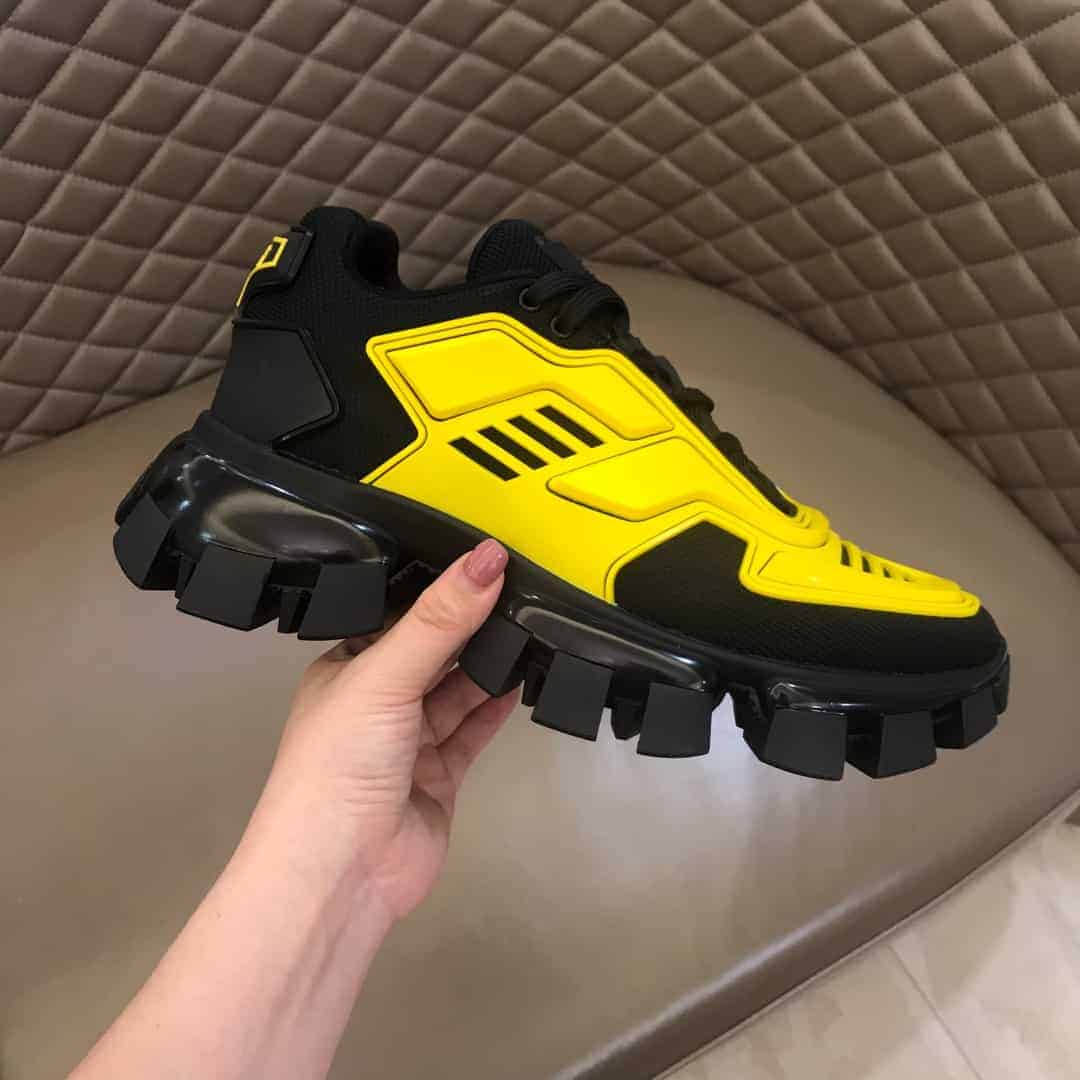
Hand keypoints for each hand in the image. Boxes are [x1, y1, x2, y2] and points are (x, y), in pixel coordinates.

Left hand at [254, 538, 517, 921]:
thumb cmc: (340, 763)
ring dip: (487, 665)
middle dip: (469, 626)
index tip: (481, 559)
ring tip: (529, 628)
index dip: (436, 590)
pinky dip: (493, 709)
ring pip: (456, 691)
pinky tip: (518, 682)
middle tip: (519, 588)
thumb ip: (440, 620)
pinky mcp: (440, 775)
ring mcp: (408, 741)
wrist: (341, 873)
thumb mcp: (386, 676)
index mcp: (346, 669)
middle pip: (432, 652)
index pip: (396, 616)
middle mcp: (376, 702)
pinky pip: (471, 731)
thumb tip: (488, 558)